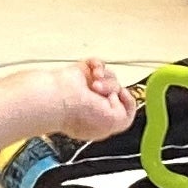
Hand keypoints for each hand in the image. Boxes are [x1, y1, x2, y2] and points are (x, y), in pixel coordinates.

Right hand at [17, 59, 139, 144]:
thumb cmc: (80, 114)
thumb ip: (127, 114)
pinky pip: (97, 64)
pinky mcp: (81, 75)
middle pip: (117, 90)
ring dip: (105, 78)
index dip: (127, 100)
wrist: (60, 99)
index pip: (124, 108)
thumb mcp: (116, 122)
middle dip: (112, 88)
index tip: (121, 95)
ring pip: (109, 76)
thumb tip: (119, 98)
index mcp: (103, 121)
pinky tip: (93, 72)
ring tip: (94, 82)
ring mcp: (88, 90)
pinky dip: (97, 66)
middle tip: (100, 91)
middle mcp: (96, 105)